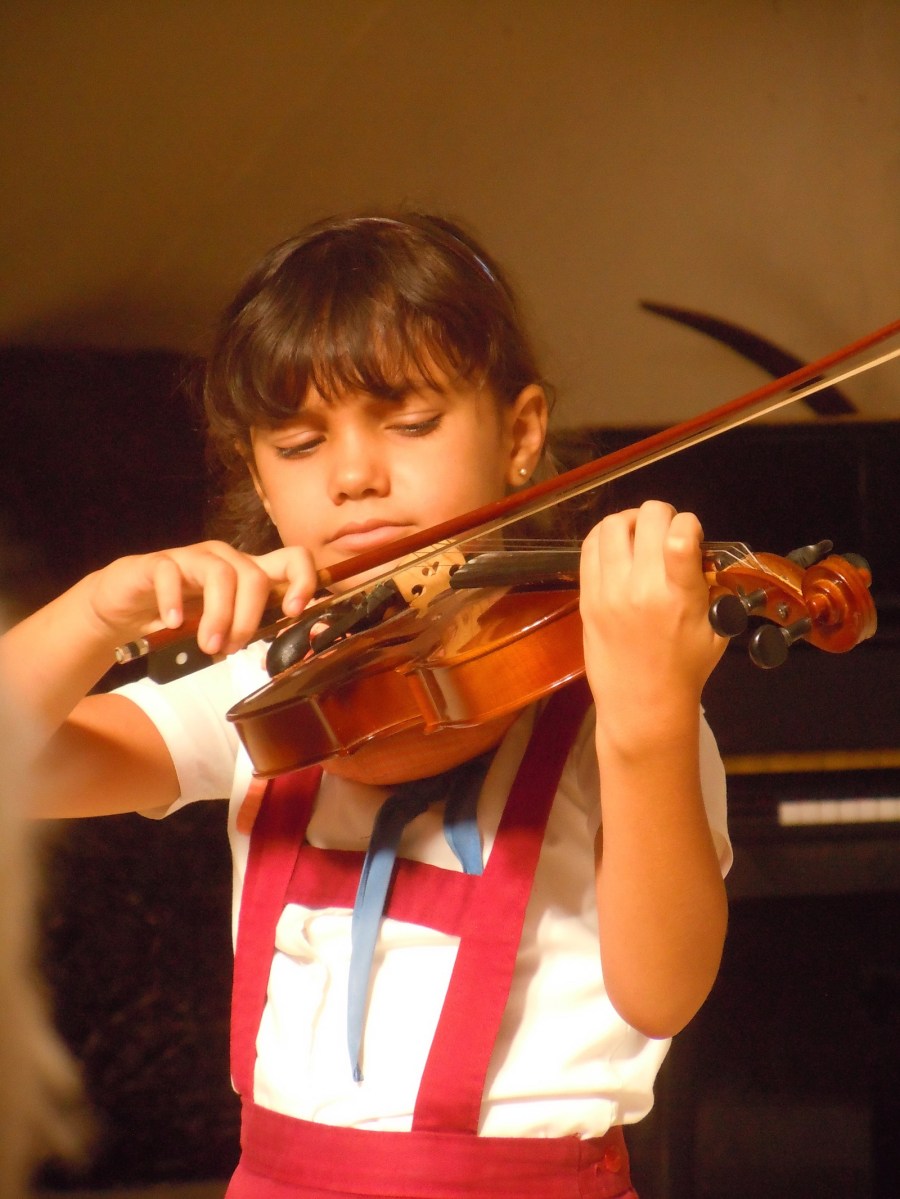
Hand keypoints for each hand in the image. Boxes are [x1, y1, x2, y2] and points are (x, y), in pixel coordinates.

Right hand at [85, 540, 317, 655]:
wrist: (124, 608)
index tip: (295, 613)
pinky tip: (173, 624)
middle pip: (255, 575)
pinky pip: (171, 573)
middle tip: (232, 649)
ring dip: (219, 615)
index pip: (292, 560)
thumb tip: (268, 653)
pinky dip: (175, 601)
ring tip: (208, 646)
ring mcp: (191, 558)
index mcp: (248, 574)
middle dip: (249, 618)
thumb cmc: (180, 618)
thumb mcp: (219, 628)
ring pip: (220, 574)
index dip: (303, 580)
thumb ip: (243, 632)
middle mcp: (225, 560)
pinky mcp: (157, 563)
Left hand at [579, 501, 726, 749]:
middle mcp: (640, 588)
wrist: (642, 703)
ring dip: (632, 521)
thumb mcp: (717, 628)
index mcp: (679, 596)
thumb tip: (701, 554)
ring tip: (641, 535)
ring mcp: (609, 590)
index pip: (679, 538)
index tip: (692, 535)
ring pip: (613, 524)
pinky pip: (589, 547)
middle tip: (668, 532)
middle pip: (647, 518)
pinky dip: (605, 537)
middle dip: (664, 516)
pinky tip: (618, 547)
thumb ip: (713, 587)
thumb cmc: (685, 667)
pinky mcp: (587, 596)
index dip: (689, 523)